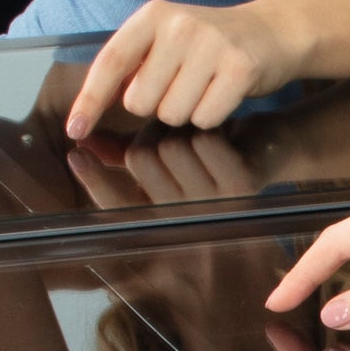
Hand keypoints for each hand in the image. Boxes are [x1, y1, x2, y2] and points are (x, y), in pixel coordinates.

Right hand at [62, 125, 263, 214]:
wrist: (272, 150)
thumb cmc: (211, 153)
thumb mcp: (164, 155)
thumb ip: (120, 154)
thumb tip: (80, 144)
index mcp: (165, 221)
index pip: (115, 206)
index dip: (94, 180)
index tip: (77, 154)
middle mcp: (187, 223)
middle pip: (140, 160)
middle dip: (151, 132)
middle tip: (171, 129)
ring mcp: (215, 208)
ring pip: (170, 146)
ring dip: (181, 126)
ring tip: (197, 132)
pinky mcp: (240, 188)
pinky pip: (202, 140)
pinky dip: (208, 126)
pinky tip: (220, 134)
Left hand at [65, 0, 290, 137]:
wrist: (270, 32)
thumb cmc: (206, 46)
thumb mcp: (164, 43)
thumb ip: (129, 71)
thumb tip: (86, 119)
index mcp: (153, 16)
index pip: (111, 63)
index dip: (90, 100)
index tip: (75, 129)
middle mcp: (180, 25)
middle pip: (141, 101)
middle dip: (155, 106)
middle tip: (179, 85)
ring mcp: (212, 45)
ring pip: (172, 114)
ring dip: (185, 112)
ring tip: (203, 87)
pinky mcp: (240, 68)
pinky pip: (205, 118)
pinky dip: (211, 116)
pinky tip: (222, 93)